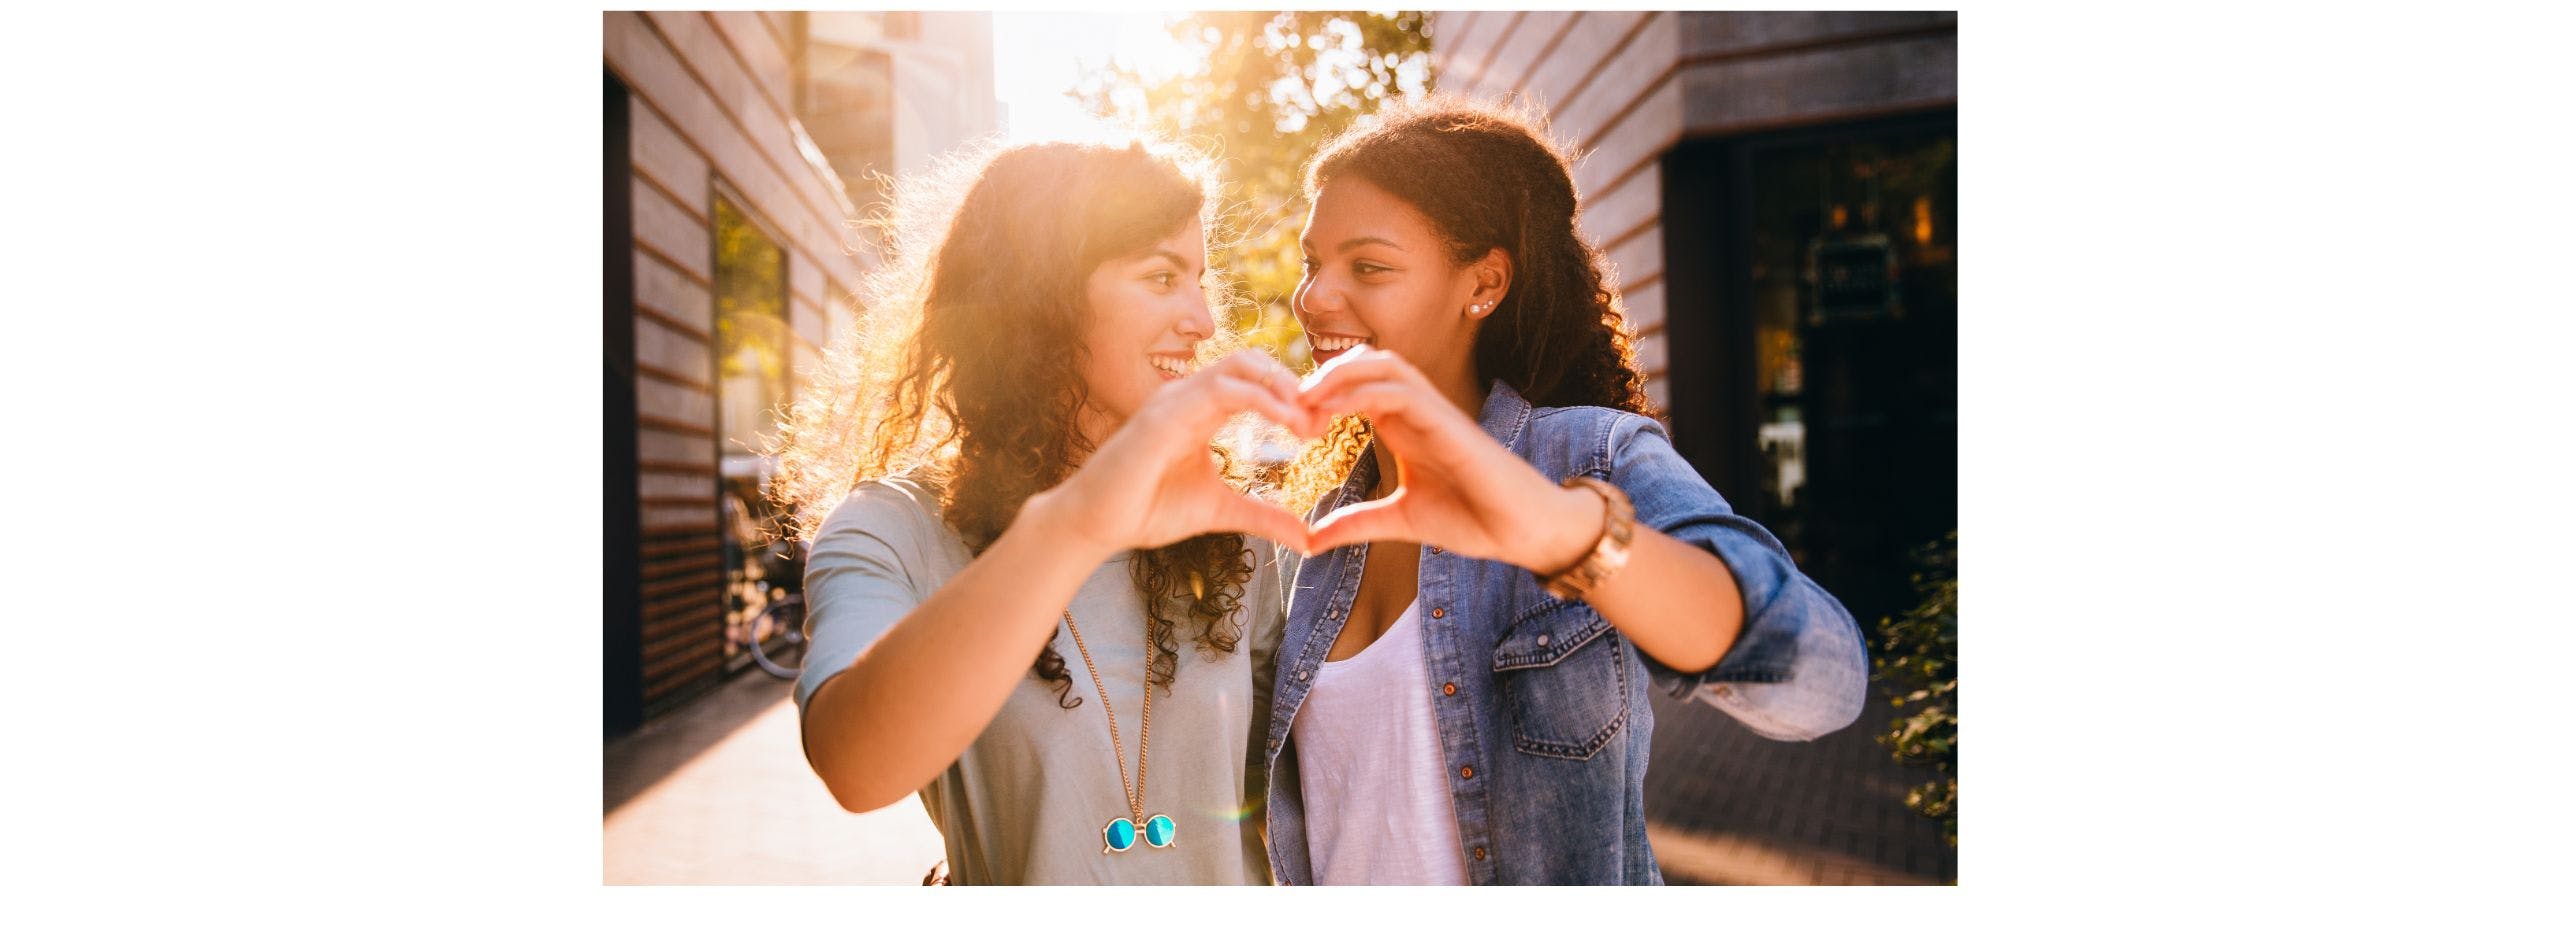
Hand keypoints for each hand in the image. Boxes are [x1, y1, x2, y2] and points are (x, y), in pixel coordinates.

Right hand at [1033, 349, 1316, 557]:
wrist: (1097, 524)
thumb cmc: (1147, 510)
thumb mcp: (1221, 511)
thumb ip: (1263, 516)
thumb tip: (1308, 538)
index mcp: (1201, 409)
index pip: (1255, 380)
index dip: (1292, 396)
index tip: (1321, 426)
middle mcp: (1189, 395)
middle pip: (1252, 361)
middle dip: (1293, 384)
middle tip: (1322, 419)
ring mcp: (1175, 399)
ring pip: (1240, 366)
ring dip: (1282, 387)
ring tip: (1309, 421)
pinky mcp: (1165, 412)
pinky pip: (1222, 389)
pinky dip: (1262, 400)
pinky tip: (1288, 423)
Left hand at [1294, 346, 1602, 570]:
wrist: (1519, 529)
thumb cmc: (1471, 519)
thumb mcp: (1399, 521)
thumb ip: (1357, 523)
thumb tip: (1311, 541)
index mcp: (1402, 425)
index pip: (1355, 385)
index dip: (1317, 394)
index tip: (1287, 423)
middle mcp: (1416, 409)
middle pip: (1365, 361)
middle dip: (1323, 373)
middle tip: (1287, 404)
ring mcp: (1434, 411)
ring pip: (1383, 363)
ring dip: (1339, 374)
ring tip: (1304, 399)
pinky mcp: (1448, 421)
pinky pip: (1401, 390)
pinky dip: (1363, 392)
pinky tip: (1333, 411)